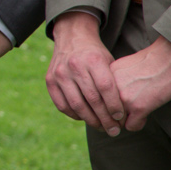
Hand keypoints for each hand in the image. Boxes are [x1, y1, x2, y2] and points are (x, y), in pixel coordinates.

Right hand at [46, 10, 125, 133]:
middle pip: (92, 99)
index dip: (114, 105)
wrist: (72, 38)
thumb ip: (113, 84)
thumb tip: (121, 114)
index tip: (120, 117)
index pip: (105, 88)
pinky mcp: (49, 80)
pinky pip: (62, 105)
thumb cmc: (95, 55)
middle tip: (114, 130)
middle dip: (105, 118)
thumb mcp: (108, 62)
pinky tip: (84, 118)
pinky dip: (74, 115)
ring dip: (90, 120)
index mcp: (93, 59)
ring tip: (101, 128)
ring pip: (76, 105)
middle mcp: (74, 66)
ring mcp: (59, 73)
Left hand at [110, 36, 170, 131]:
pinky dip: (137, 125)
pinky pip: (131, 126)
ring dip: (124, 121)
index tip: (108, 111)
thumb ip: (112, 81)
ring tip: (133, 115)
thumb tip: (108, 95)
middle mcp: (111, 89)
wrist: (166, 60)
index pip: (96, 99)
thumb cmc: (148, 62)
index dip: (103, 107)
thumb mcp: (121, 68)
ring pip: (116, 121)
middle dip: (111, 117)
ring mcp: (124, 99)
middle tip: (119, 118)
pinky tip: (142, 118)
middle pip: (104, 112)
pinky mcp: (139, 107)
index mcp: (105, 78)